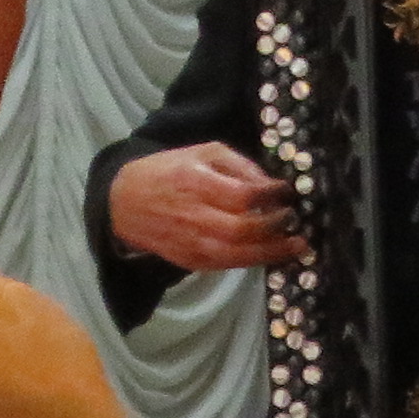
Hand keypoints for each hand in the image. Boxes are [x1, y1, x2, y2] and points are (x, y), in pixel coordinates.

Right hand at [108, 141, 299, 274]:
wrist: (122, 202)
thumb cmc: (166, 171)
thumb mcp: (200, 152)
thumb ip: (237, 164)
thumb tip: (270, 185)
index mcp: (193, 181)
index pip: (242, 194)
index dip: (271, 195)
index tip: (286, 191)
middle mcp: (193, 215)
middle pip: (243, 229)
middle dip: (276, 226)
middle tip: (293, 218)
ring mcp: (190, 242)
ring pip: (239, 254)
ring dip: (273, 251)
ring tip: (296, 245)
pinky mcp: (190, 260)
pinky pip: (228, 265)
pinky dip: (253, 260)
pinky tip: (269, 252)